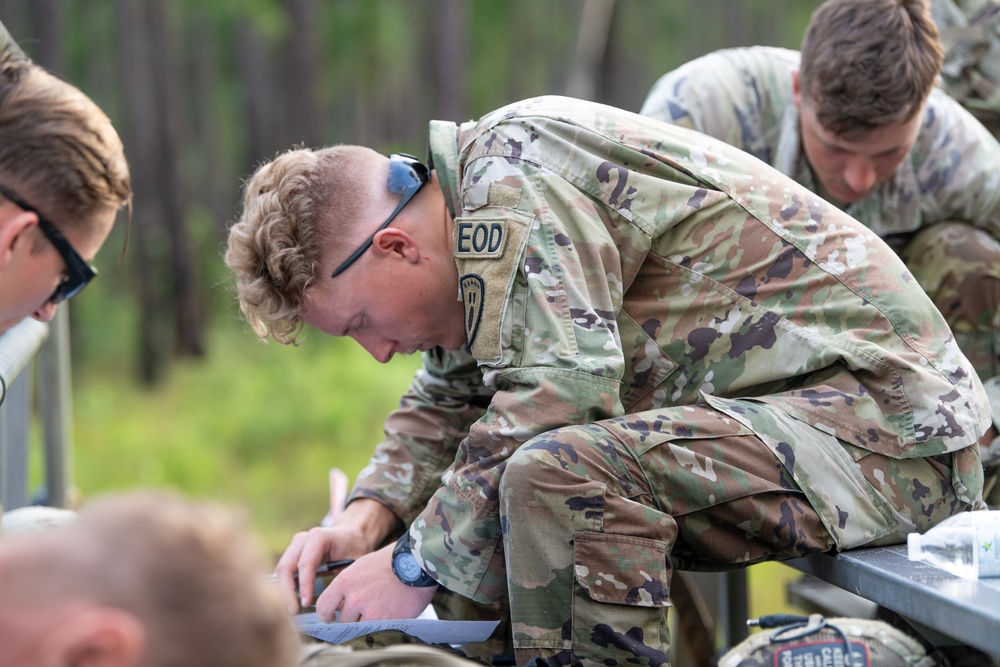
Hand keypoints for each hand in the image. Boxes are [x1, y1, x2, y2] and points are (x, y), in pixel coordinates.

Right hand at [274, 525, 361, 612]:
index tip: (306, 604)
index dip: (304, 586)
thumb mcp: (356, 562)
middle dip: (287, 591)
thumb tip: (336, 608)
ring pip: (281, 570)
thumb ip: (345, 581)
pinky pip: (284, 572)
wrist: (351, 535)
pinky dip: (285, 587)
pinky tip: (292, 601)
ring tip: (291, 609)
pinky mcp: (292, 554)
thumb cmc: (354, 548)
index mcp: (319, 537)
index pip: (305, 564)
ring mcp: (295, 546)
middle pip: (286, 566)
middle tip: (293, 611)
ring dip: (283, 591)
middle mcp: (303, 539)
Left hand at [315, 543, 437, 622]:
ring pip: (359, 627)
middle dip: (352, 617)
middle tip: (365, 608)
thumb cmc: (390, 561)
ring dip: (367, 621)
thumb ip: (347, 586)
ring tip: (380, 607)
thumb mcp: (361, 566)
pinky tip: (389, 613)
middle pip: (343, 620)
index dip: (327, 614)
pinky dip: (381, 625)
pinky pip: (376, 630)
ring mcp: (370, 612)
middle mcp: (354, 599)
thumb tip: (339, 604)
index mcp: (345, 582)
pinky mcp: (386, 621)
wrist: (416, 563)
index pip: (323, 607)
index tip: (332, 616)